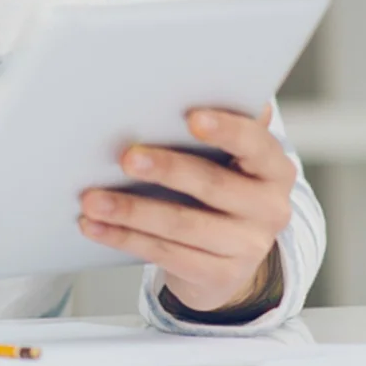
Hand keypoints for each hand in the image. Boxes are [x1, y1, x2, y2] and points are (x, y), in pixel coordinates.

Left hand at [78, 106, 295, 312]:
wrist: (230, 251)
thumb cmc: (217, 181)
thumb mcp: (224, 155)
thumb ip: (210, 126)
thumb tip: (168, 89)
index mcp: (273, 166)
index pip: (254, 143)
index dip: (226, 129)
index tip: (191, 117)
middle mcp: (270, 207)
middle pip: (213, 185)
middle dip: (166, 169)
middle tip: (125, 157)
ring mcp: (248, 246)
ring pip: (182, 226)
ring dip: (131, 211)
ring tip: (92, 199)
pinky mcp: (220, 275)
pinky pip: (165, 255)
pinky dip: (124, 238)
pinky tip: (94, 225)